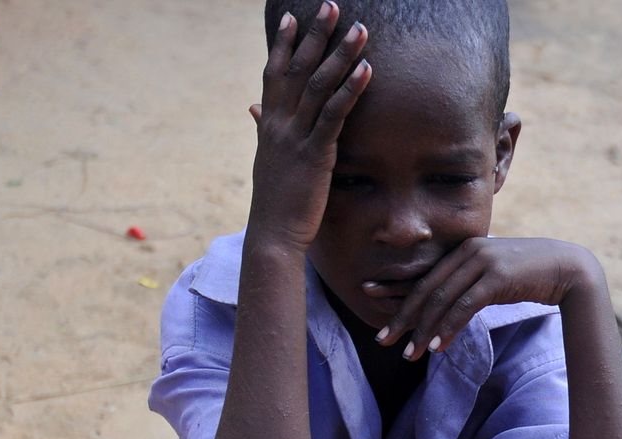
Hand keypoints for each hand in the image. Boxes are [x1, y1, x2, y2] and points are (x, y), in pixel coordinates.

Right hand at [246, 2, 371, 253]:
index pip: (274, 73)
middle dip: (315, 35)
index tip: (293, 16)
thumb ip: (264, 129)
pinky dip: (351, 89)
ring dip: (341, 54)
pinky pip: (335, 114)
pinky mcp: (316, 154)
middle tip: (331, 7)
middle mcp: (279, 123)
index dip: (283, 43)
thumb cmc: (276, 200)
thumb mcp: (268, 159)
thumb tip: (254, 110)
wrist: (273, 233)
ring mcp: (296, 137)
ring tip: (360, 30)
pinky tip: (367, 70)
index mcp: (269, 124)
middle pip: (298, 68)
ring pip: (319, 85)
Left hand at [371, 238, 600, 359]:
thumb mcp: (494, 274)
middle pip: (427, 288)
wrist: (568, 267)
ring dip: (424, 330)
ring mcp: (483, 262)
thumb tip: (450, 304)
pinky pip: (464, 306)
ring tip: (410, 354)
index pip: (424, 275)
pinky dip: (448, 328)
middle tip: (384, 340)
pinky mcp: (497, 277)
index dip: (397, 292)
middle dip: (404, 317)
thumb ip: (471, 282)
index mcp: (463, 249)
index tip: (373, 306)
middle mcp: (468, 251)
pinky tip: (438, 347)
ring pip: (442, 299)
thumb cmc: (531, 274)